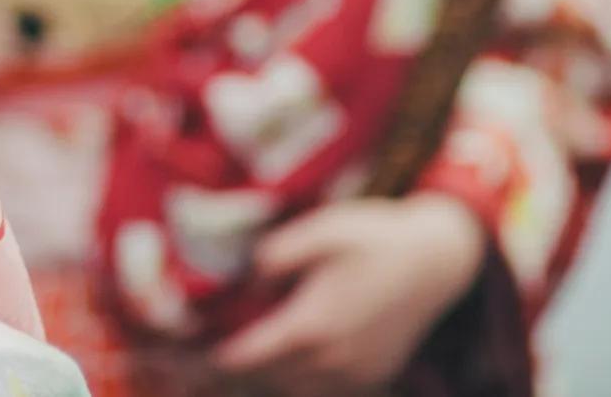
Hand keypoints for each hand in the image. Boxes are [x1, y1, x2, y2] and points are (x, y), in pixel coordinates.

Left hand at [209, 194, 488, 396]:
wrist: (438, 260)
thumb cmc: (374, 237)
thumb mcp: (319, 230)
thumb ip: (273, 256)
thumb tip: (241, 280)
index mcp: (312, 326)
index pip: (244, 358)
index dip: (203, 357)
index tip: (172, 349)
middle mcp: (333, 361)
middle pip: (263, 378)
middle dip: (222, 369)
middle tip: (182, 357)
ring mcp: (354, 374)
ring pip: (291, 389)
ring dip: (260, 374)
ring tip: (223, 353)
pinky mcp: (370, 376)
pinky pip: (318, 388)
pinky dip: (291, 377)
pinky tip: (276, 353)